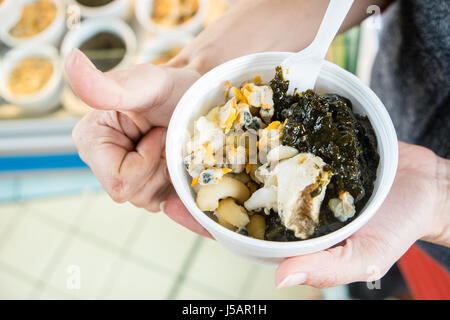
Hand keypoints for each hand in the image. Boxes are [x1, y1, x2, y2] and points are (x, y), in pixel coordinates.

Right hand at [67, 49, 199, 211]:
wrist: (197, 99)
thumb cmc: (173, 88)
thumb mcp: (147, 84)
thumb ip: (108, 85)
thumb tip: (69, 60)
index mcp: (91, 141)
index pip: (119, 180)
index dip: (147, 160)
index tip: (160, 132)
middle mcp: (103, 163)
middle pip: (134, 194)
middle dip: (161, 170)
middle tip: (170, 139)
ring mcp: (125, 177)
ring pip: (149, 201)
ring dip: (171, 176)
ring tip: (175, 147)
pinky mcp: (146, 187)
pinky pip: (162, 204)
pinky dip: (178, 190)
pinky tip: (181, 167)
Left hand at [163, 142, 448, 286]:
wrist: (422, 187)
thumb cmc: (393, 227)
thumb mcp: (362, 255)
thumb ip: (323, 267)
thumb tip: (281, 280)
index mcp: (284, 231)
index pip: (234, 229)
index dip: (202, 221)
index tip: (171, 206)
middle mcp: (282, 200)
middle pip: (234, 192)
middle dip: (204, 182)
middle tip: (170, 164)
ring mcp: (293, 171)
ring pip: (249, 163)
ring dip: (223, 152)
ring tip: (192, 136)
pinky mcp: (308, 146)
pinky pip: (277, 138)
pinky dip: (257, 130)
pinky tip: (237, 117)